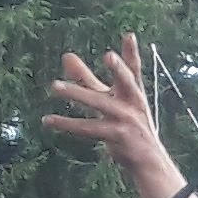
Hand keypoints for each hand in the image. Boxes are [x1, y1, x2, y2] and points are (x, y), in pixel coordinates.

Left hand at [45, 35, 176, 180]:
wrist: (148, 162)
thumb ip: (85, 78)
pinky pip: (89, 128)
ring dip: (77, 94)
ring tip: (54, 87)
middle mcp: (133, 104)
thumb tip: (65, 55)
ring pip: (99, 104)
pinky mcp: (118, 137)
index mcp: (133, 94)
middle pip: (127, 83)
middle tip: (109, 56)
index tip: (129, 35)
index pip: (133, 71)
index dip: (131, 54)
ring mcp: (127, 121)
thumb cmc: (127, 126)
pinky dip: (67, 124)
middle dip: (120, 70)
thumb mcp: (108, 99)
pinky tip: (49, 120)